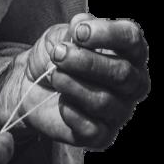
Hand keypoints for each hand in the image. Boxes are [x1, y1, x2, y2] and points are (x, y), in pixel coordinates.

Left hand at [0, 12, 149, 150]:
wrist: (31, 83)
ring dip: (72, 85)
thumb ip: (77, 28)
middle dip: (85, 62)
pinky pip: (93, 129)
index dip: (107, 33)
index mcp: (127, 52)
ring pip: (105, 101)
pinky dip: (71, 112)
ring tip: (53, 76)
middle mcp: (131, 84)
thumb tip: (83, 27)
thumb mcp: (62, 33)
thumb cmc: (56, 55)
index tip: (78, 32)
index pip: (132, 39)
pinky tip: (61, 102)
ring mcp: (119, 112)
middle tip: (58, 54)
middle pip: (122, 73)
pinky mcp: (102, 136)